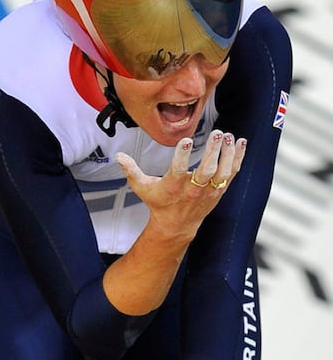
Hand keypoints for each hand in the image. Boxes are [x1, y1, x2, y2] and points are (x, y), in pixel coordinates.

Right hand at [116, 130, 246, 243]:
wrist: (176, 226)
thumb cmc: (159, 204)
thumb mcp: (142, 188)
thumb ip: (131, 170)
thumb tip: (118, 155)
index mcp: (173, 186)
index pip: (178, 170)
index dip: (183, 156)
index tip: (186, 140)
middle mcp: (193, 189)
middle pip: (206, 170)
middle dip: (213, 152)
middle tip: (217, 133)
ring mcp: (208, 191)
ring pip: (222, 172)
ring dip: (227, 153)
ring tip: (228, 135)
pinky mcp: (218, 190)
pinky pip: (231, 173)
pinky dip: (237, 158)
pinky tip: (241, 142)